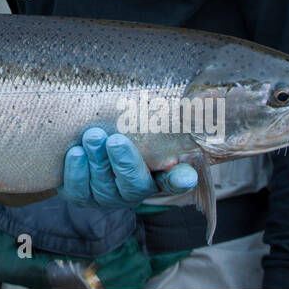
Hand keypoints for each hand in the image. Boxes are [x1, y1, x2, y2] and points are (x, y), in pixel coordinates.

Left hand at [58, 127, 196, 208]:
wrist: (87, 145)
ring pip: (103, 187)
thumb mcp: (149, 121)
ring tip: (92, 137)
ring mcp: (108, 195)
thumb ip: (175, 114)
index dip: (180, 179)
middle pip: (134, 185)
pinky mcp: (82, 195)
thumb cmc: (126, 130)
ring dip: (97, 162)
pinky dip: (76, 172)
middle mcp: (135, 189)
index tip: (184, 174)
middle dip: (124, 162)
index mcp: (159, 173)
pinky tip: (75, 153)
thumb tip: (213, 93)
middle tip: (115, 139)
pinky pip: (77, 191)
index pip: (175, 181)